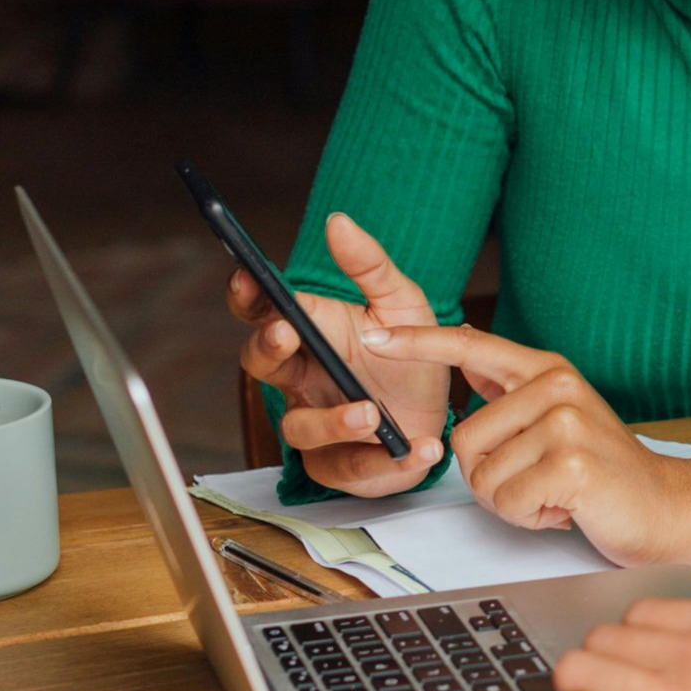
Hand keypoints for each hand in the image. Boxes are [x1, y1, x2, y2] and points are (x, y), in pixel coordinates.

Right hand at [230, 213, 448, 496]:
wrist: (443, 412)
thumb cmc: (411, 356)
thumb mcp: (403, 304)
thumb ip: (371, 265)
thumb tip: (338, 220)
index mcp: (309, 334)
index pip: (262, 312)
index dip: (247, 295)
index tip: (247, 276)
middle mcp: (302, 379)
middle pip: (260, 364)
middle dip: (268, 347)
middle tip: (287, 333)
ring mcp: (315, 423)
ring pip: (298, 427)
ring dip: (332, 420)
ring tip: (372, 412)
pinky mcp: (340, 466)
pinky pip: (345, 469)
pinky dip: (380, 463)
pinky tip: (416, 449)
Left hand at [359, 325, 690, 566]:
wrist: (665, 507)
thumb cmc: (605, 472)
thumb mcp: (559, 417)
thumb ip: (512, 392)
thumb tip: (464, 361)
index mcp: (547, 371)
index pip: (469, 346)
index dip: (417, 342)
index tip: (373, 333)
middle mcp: (555, 387)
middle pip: (464, 439)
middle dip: (490, 478)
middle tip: (537, 481)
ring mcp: (565, 423)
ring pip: (483, 478)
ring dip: (512, 502)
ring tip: (554, 495)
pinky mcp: (570, 464)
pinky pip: (508, 502)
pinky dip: (529, 518)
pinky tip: (564, 509)